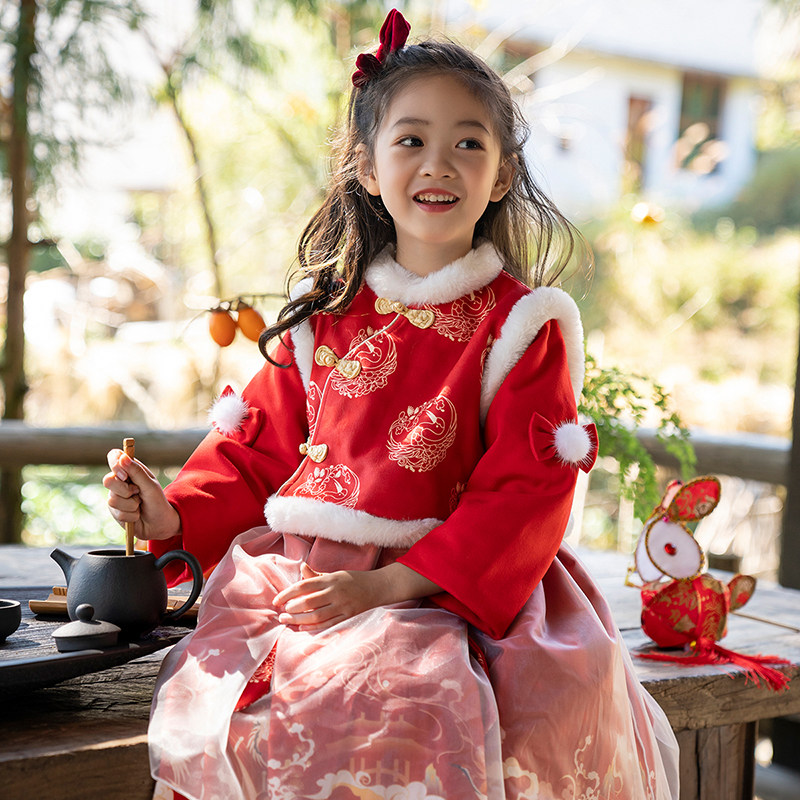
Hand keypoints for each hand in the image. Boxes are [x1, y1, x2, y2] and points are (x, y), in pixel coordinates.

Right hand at [103, 449, 180, 540]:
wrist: (160, 523)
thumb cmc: (157, 501)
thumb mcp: (150, 485)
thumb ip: (136, 472)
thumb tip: (122, 457)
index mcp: (130, 469)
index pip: (114, 456)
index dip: (115, 464)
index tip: (125, 475)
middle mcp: (120, 481)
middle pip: (107, 480)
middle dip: (125, 490)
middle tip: (138, 493)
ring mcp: (115, 496)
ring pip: (113, 499)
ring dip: (132, 505)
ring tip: (140, 505)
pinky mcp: (114, 511)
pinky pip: (118, 513)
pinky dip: (132, 515)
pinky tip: (137, 514)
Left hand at [273, 562, 439, 631]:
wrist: (379, 588)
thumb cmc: (354, 580)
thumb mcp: (335, 574)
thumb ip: (316, 575)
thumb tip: (301, 569)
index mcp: (331, 579)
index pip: (304, 585)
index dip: (288, 593)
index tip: (276, 600)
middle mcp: (336, 592)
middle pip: (308, 602)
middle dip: (292, 608)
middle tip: (281, 613)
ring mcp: (343, 606)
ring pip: (317, 615)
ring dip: (299, 619)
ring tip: (287, 620)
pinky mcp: (349, 617)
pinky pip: (328, 624)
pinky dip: (314, 627)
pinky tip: (302, 628)